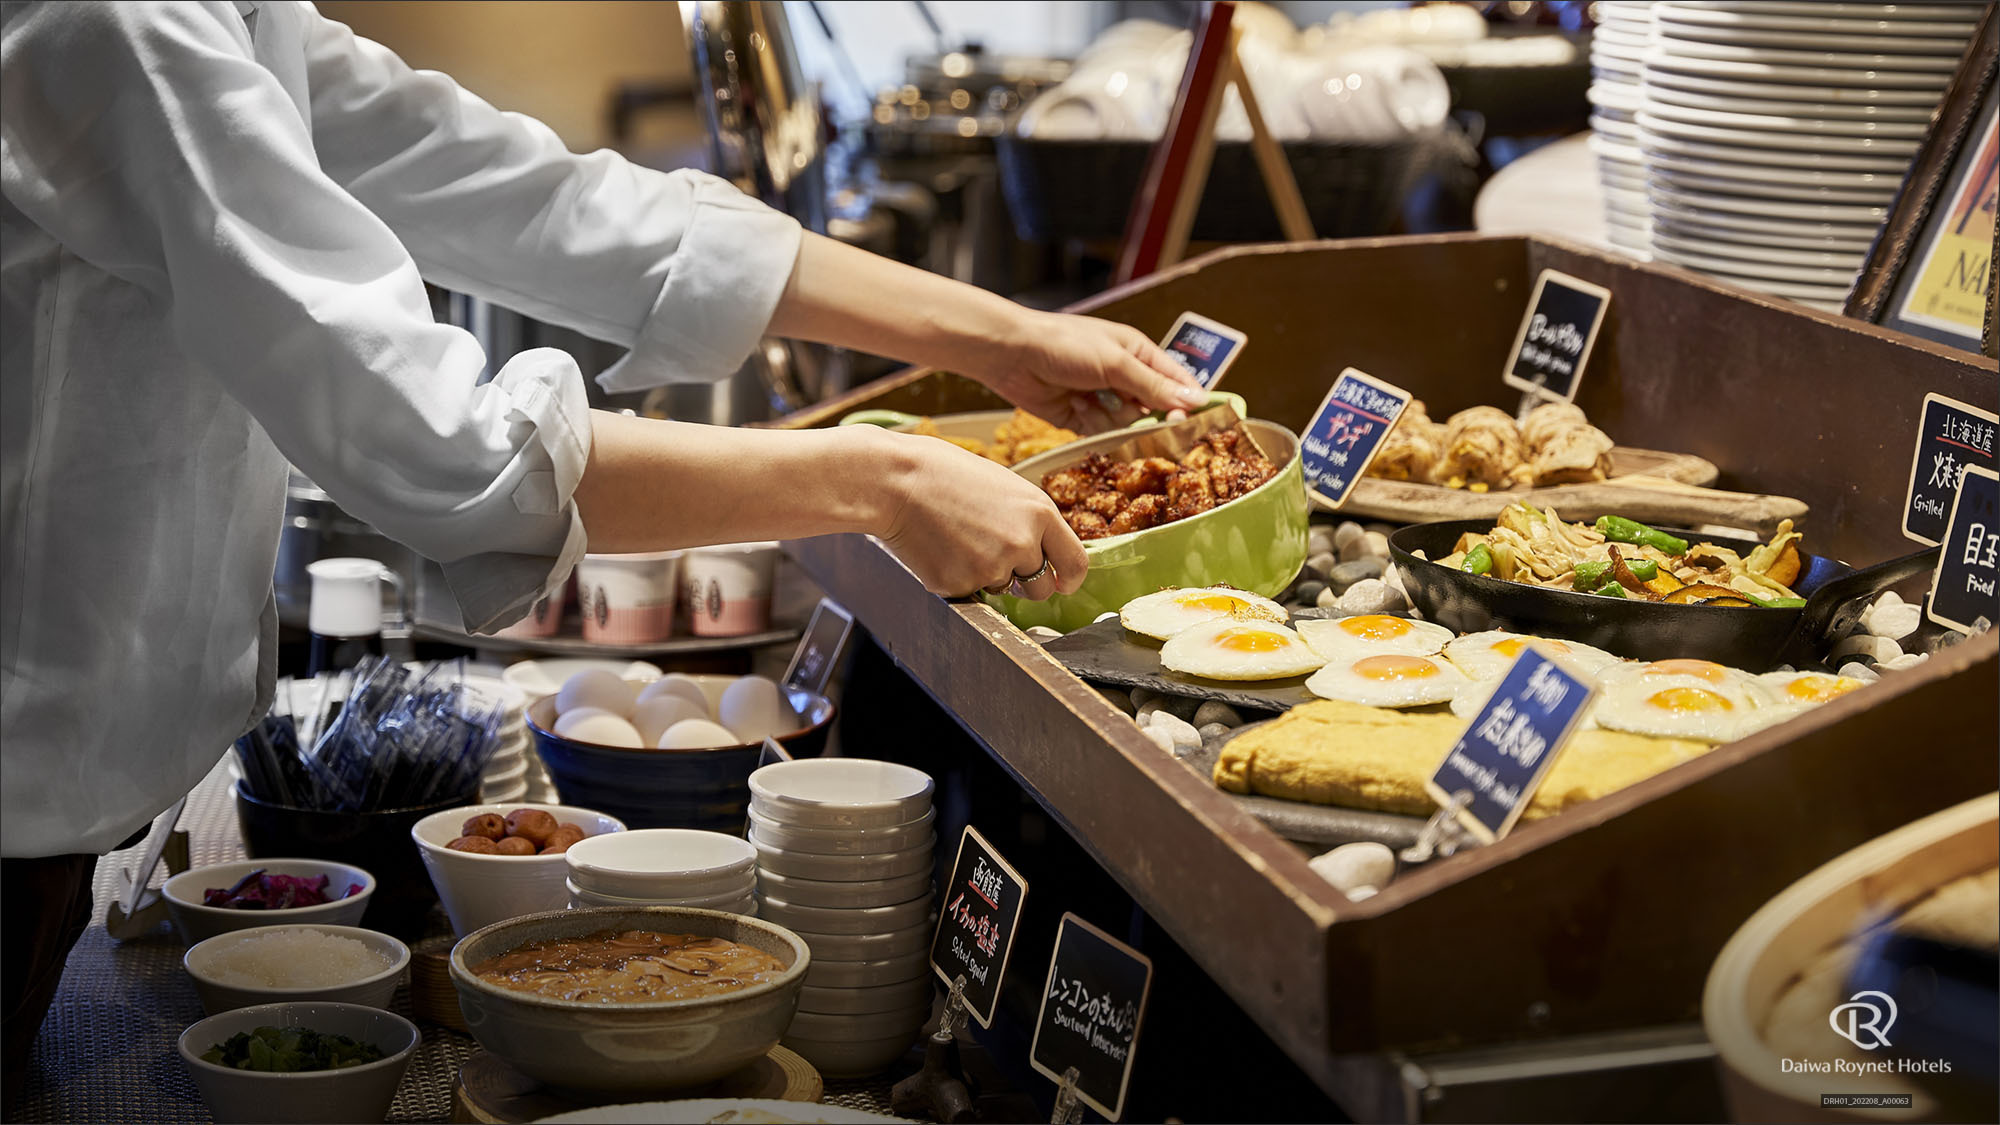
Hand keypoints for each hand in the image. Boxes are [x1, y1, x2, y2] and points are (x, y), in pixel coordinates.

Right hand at [869, 429, 1087, 599]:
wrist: (895, 480)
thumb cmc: (945, 474)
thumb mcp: (1005, 487)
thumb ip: (1030, 520)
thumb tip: (1043, 551)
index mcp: (1040, 513)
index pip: (1076, 563)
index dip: (1070, 579)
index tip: (1063, 584)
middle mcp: (1022, 544)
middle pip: (1041, 589)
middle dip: (1025, 584)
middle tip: (997, 559)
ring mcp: (990, 567)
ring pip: (1000, 589)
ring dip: (986, 575)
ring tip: (958, 539)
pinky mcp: (959, 585)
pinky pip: (967, 592)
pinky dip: (955, 576)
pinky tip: (938, 548)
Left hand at [983, 311, 1207, 432]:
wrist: (1012, 355)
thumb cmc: (1064, 345)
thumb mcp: (1115, 363)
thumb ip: (1154, 385)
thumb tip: (1195, 400)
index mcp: (1138, 354)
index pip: (1176, 381)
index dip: (1186, 402)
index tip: (1191, 421)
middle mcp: (1124, 377)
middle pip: (1153, 409)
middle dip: (1143, 415)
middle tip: (1129, 410)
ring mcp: (1103, 398)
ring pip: (1127, 425)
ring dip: (1110, 416)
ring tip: (1088, 396)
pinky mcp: (1082, 418)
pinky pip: (1102, 433)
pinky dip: (1091, 422)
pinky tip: (1075, 404)